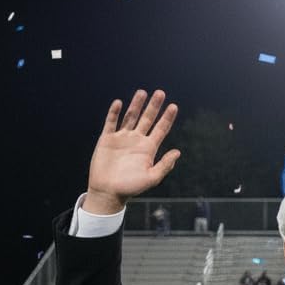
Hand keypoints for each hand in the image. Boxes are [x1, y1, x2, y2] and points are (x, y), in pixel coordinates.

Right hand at [85, 89, 180, 213]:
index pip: (160, 129)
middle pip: (147, 119)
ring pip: (130, 117)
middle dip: (154, 106)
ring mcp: (122, 138)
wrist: (109, 191)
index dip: (167, 118)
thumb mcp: (152, 178)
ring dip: (136, 105)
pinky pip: (111, 122)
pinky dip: (114, 113)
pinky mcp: (107, 139)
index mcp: (149, 149)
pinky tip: (119, 103)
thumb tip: (178, 152)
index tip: (174, 106)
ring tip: (142, 92)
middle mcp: (137, 141)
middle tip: (160, 93)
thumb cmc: (131, 188)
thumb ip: (164, 165)